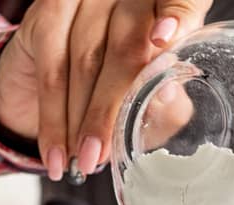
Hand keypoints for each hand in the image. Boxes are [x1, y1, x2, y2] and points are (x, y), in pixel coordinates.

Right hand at [0, 0, 210, 181]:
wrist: (60, 93)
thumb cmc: (120, 97)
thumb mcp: (153, 104)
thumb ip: (167, 101)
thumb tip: (166, 94)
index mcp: (167, 11)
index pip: (182, 3)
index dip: (177, 17)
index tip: (164, 40)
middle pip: (127, 47)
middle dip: (112, 108)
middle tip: (103, 154)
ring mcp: (87, 1)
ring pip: (85, 60)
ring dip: (81, 119)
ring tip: (82, 160)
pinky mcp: (51, 12)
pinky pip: (51, 68)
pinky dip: (53, 116)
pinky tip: (56, 149)